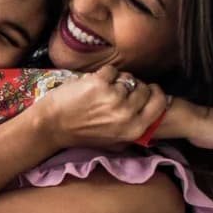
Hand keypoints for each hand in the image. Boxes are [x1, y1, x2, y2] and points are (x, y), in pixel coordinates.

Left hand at [32, 65, 165, 149]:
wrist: (52, 125)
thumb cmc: (82, 134)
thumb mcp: (115, 141)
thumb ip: (135, 129)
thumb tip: (153, 113)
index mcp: (134, 130)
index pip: (160, 104)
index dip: (155, 93)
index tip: (148, 89)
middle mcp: (127, 114)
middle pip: (143, 88)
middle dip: (132, 86)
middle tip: (116, 91)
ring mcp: (114, 98)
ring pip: (127, 78)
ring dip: (116, 80)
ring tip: (100, 91)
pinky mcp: (99, 83)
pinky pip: (111, 70)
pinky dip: (102, 74)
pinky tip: (91, 85)